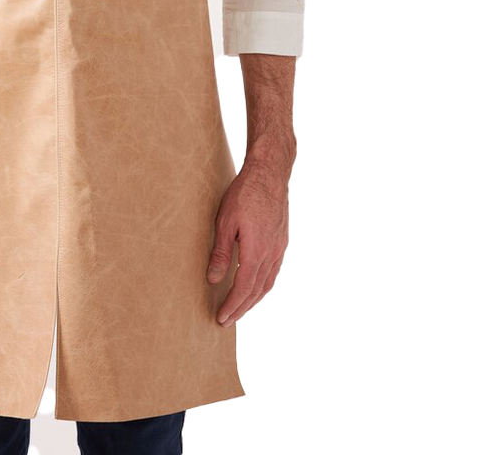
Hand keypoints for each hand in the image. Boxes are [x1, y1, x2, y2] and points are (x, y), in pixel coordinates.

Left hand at [207, 161, 288, 325]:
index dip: (232, 305)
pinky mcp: (282, 240)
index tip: (221, 318)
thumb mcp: (225, 221)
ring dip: (253, 299)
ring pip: (267, 283)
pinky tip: (255, 286)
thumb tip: (212, 279)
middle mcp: (271, 253)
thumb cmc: (244, 193)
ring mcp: (279, 248)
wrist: (270, 173)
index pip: (243, 288)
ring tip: (239, 309)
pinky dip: (263, 285)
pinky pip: (273, 271)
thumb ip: (220, 252)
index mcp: (256, 251)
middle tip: (226, 321)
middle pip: (256, 290)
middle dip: (241, 308)